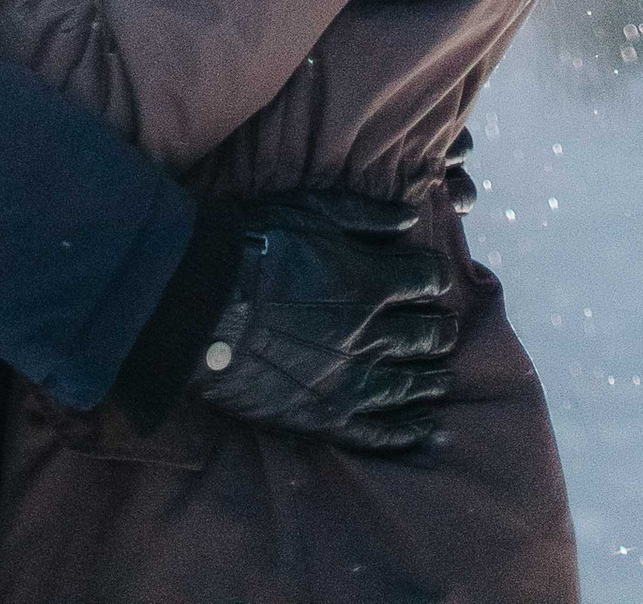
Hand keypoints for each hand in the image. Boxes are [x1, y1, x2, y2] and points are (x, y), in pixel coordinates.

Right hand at [192, 188, 458, 455]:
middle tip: (440, 327)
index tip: (430, 278)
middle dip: (438, 328)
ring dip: (432, 376)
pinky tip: (429, 427)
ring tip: (437, 374)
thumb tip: (410, 219)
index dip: (433, 276)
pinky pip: (385, 432)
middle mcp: (372, 336)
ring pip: (414, 383)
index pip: (429, 280)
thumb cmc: (255, 246)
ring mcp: (353, 383)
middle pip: (428, 334)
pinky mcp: (329, 418)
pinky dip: (413, 430)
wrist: (202, 305)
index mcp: (371, 283)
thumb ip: (366, 216)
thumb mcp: (312, 210)